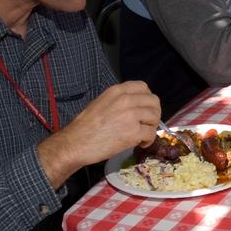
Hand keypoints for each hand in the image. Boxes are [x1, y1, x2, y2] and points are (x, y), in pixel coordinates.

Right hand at [38, 81, 160, 186]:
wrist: (75, 143)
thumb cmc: (84, 126)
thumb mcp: (100, 103)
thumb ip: (119, 100)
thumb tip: (135, 105)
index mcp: (117, 91)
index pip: (143, 87)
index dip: (147, 98)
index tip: (145, 108)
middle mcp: (126, 100)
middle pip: (154, 101)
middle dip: (154, 113)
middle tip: (147, 123)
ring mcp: (131, 115)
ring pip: (155, 117)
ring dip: (152, 127)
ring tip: (143, 135)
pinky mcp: (133, 132)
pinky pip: (151, 134)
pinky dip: (148, 140)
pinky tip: (141, 144)